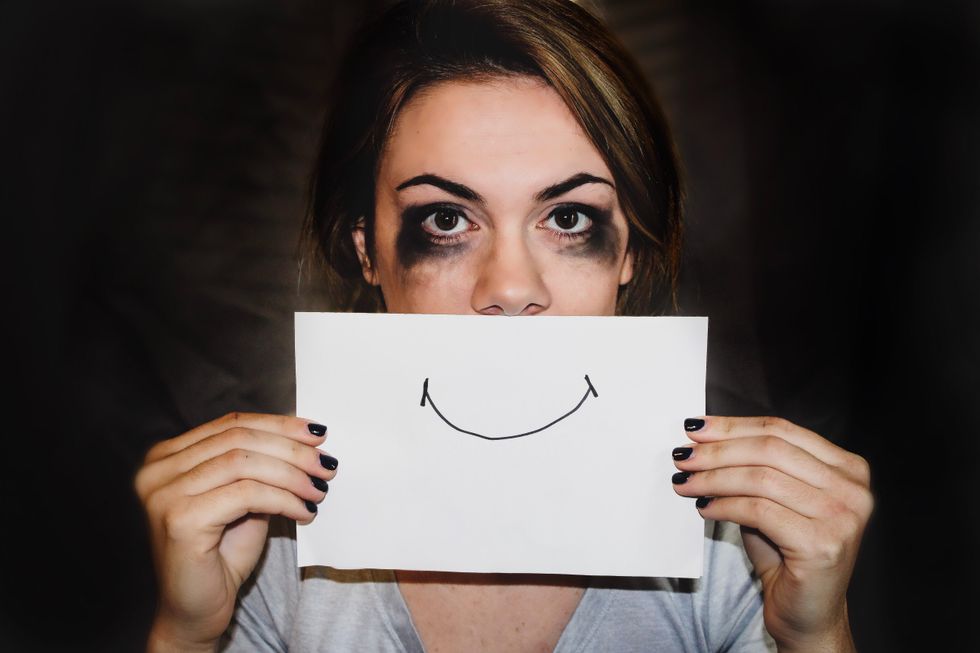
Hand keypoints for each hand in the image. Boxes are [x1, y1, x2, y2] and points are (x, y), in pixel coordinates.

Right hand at [134, 412, 337, 650]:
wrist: (196, 612)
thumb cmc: (220, 556)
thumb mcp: (244, 498)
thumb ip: (260, 466)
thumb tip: (306, 438)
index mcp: (167, 457)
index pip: (231, 424)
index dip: (279, 425)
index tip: (318, 433)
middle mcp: (157, 470)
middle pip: (239, 439)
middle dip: (292, 449)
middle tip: (326, 464)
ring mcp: (164, 494)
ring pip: (245, 463)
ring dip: (293, 475)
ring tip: (319, 490)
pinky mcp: (180, 519)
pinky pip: (247, 494)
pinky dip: (284, 499)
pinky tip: (304, 511)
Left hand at [671, 416, 872, 651]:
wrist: (808, 616)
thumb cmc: (787, 555)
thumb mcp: (775, 500)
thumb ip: (754, 466)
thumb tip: (703, 438)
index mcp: (847, 468)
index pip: (782, 430)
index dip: (733, 426)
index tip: (695, 428)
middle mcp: (853, 489)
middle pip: (770, 449)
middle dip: (718, 450)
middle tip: (683, 456)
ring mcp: (842, 517)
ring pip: (761, 479)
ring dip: (713, 478)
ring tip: (684, 482)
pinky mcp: (822, 544)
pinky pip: (758, 511)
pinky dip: (724, 506)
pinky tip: (703, 508)